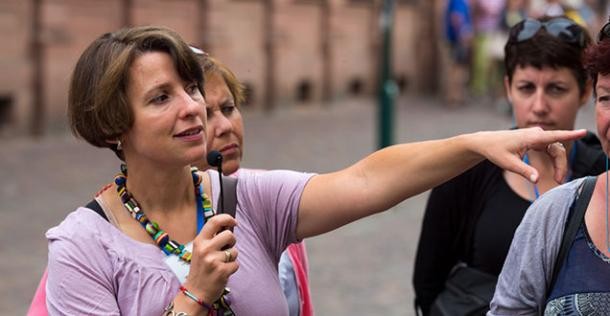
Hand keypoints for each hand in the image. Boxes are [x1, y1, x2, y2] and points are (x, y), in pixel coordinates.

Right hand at [184, 214, 237, 304]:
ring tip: (220, 264)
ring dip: (231, 257)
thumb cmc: (200, 270)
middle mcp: (205, 249)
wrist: (195, 292)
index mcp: (199, 241)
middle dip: (231, 242)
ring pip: (234, 251)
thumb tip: (228, 226)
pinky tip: (222, 272)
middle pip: (229, 235)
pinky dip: (232, 268)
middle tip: (225, 250)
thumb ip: (211, 238)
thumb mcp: (200, 250)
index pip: (214, 221)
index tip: (233, 221)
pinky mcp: (222, 271)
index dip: (227, 218)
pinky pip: (236, 264)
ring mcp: (213, 260)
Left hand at [471, 127, 585, 182]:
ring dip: (558, 163)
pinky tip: (556, 170)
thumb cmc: (495, 151)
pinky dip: (554, 159)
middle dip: (561, 164)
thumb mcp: (508, 163)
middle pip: (557, 148)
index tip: (583, 132)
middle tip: (559, 180)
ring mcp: (536, 135)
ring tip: (558, 178)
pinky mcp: (535, 139)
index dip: (570, 135)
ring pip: (555, 149)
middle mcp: (536, 134)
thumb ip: (524, 171)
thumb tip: (537, 179)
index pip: (554, 136)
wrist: (486, 142)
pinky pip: (550, 148)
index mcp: (531, 137)